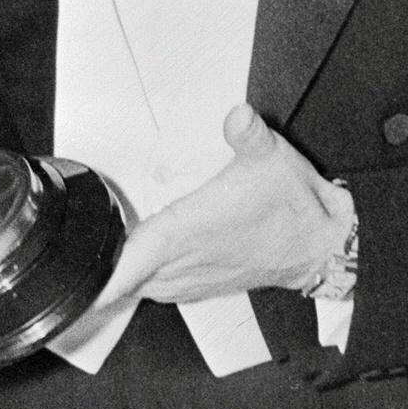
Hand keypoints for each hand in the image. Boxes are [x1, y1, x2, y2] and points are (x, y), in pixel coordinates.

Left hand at [97, 104, 353, 308]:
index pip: (141, 254)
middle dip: (107, 273)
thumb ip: (249, 134)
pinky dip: (148, 285)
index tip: (85, 288)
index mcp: (195, 229)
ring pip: (148, 287)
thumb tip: (238, 116)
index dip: (112, 272)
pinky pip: (166, 292)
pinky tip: (143, 273)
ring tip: (104, 268)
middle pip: (133, 275)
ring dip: (127, 279)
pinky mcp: (210, 285)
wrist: (325, 244)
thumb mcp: (272, 157)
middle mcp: (192, 259)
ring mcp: (200, 277)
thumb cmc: (294, 203)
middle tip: (82, 264)